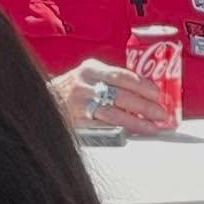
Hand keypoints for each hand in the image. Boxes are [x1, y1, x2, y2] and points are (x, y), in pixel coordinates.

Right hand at [50, 59, 172, 134]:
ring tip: (151, 127)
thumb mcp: (87, 78)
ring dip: (136, 122)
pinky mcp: (77, 124)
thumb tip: (140, 94)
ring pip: (114, 114)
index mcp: (90, 69)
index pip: (122, 75)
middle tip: (161, 113)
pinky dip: (120, 132)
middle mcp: (85, 85)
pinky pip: (103, 128)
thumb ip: (109, 82)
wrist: (41, 104)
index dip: (142, 85)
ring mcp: (80, 106)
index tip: (158, 94)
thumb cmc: (70, 92)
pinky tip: (132, 134)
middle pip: (121, 95)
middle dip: (144, 106)